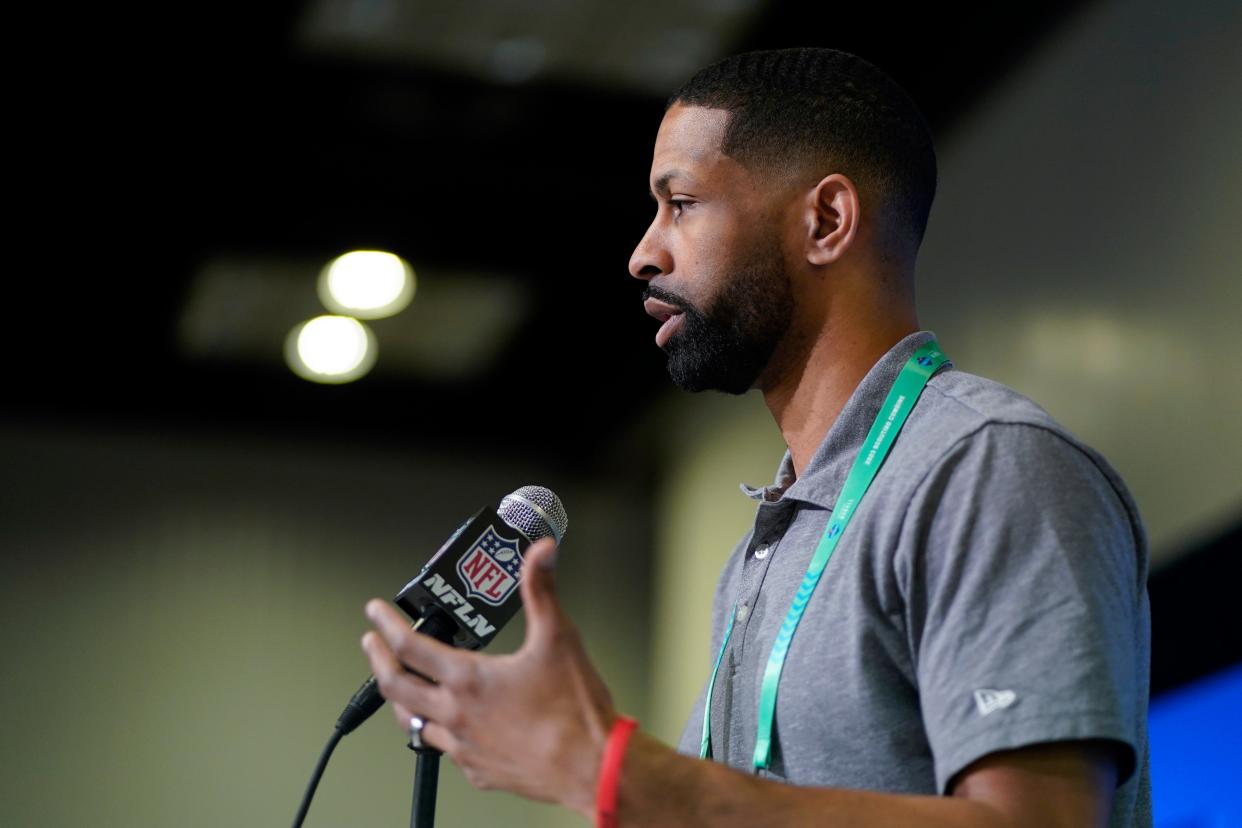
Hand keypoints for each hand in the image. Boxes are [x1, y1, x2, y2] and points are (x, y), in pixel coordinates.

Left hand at [361, 537, 617, 816]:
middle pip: (396, 688)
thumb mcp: (559, 638)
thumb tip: (541, 554)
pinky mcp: (479, 770)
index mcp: (468, 680)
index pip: (410, 648)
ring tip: (399, 688)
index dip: (388, 625)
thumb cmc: (574, 712)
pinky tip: (449, 727)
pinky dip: (439, 733)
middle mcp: (457, 715)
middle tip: (373, 645)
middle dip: (378, 661)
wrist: (591, 767)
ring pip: (414, 724)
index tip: (376, 613)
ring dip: (402, 701)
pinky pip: (446, 750)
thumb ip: (542, 590)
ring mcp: (465, 746)